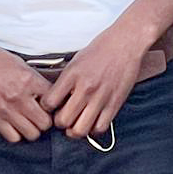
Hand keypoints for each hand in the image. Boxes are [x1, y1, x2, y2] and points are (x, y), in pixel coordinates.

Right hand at [0, 35, 56, 142]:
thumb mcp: (24, 65)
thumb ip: (37, 82)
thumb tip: (53, 94)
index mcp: (30, 80)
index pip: (54, 103)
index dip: (54, 107)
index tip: (50, 108)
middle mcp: (20, 96)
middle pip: (45, 123)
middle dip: (45, 121)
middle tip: (40, 117)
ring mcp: (7, 109)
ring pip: (32, 134)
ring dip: (32, 130)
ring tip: (27, 122)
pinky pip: (13, 137)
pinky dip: (16, 134)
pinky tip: (14, 125)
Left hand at [40, 19, 157, 139]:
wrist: (126, 42)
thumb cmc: (102, 48)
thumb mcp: (76, 60)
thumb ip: (66, 80)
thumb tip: (55, 98)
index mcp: (72, 75)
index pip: (49, 103)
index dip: (46, 108)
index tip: (50, 107)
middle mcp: (85, 88)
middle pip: (63, 121)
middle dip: (59, 123)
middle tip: (62, 118)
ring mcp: (100, 98)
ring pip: (80, 130)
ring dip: (74, 131)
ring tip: (75, 124)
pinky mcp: (114, 104)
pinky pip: (100, 128)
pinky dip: (93, 130)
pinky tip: (92, 122)